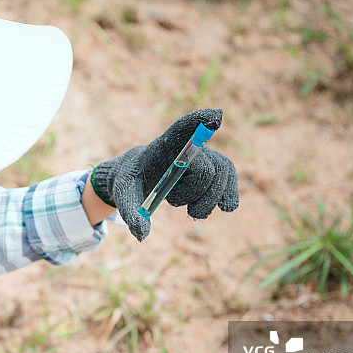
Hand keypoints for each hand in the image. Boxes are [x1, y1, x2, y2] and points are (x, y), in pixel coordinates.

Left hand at [90, 108, 238, 240]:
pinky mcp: (210, 166)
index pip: (182, 129)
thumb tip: (142, 235)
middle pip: (206, 170)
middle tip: (174, 205)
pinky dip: (229, 192)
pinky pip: (228, 175)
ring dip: (210, 199)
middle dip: (195, 195)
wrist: (137, 177)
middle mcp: (186, 146)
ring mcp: (201, 154)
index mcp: (163, 146)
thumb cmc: (129, 180)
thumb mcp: (123, 195)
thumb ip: (131, 212)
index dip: (199, 122)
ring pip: (222, 173)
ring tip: (193, 214)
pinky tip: (226, 207)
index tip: (216, 116)